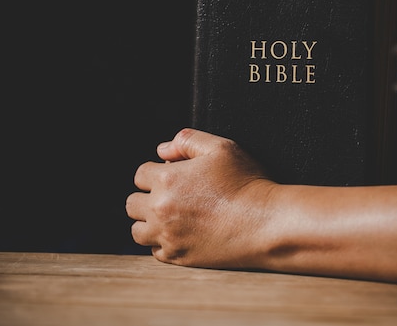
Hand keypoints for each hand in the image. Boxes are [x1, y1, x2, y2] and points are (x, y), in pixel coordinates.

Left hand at [126, 128, 274, 268]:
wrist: (265, 222)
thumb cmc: (246, 183)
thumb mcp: (221, 148)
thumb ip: (188, 140)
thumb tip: (162, 150)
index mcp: (167, 179)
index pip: (140, 174)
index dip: (157, 172)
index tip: (174, 176)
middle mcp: (160, 209)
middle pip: (132, 204)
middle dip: (147, 197)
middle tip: (172, 196)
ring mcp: (167, 236)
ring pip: (137, 231)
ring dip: (149, 222)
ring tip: (171, 217)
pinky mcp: (178, 257)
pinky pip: (155, 251)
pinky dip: (163, 243)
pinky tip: (182, 234)